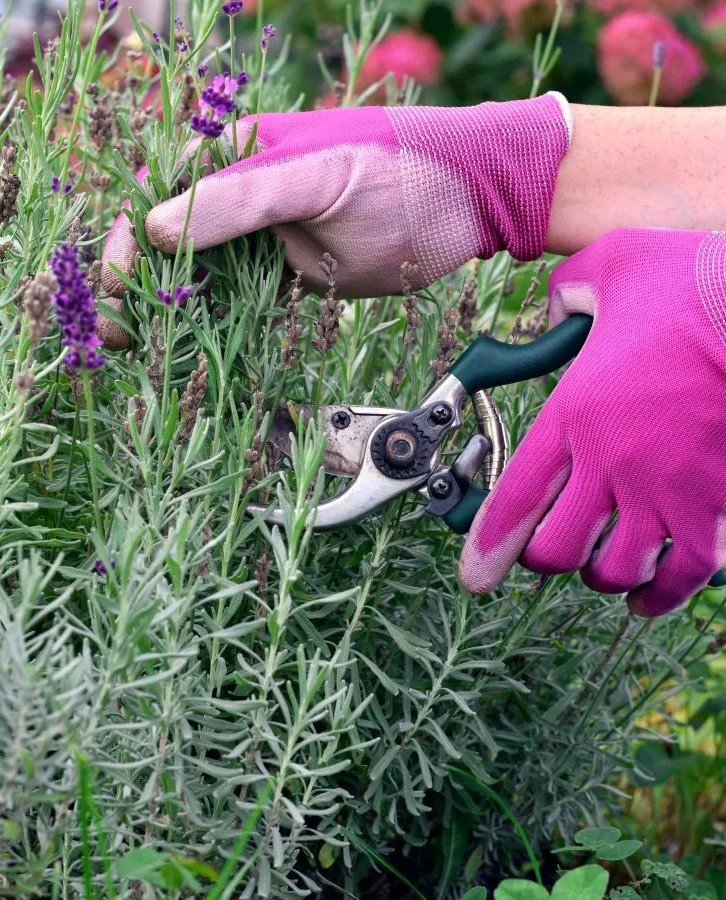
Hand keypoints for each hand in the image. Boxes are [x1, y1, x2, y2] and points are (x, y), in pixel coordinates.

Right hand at [98, 94, 571, 348]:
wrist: (475, 204)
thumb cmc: (401, 169)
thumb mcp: (316, 177)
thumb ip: (238, 201)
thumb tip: (155, 233)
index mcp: (234, 151)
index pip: (158, 194)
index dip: (129, 241)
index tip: (115, 288)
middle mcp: (238, 193)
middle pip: (164, 242)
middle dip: (135, 287)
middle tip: (114, 335)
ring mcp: (259, 236)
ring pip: (192, 276)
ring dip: (163, 314)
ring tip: (135, 351)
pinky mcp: (283, 273)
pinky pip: (232, 301)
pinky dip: (205, 327)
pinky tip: (181, 354)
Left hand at [460, 228, 725, 615]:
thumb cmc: (697, 282)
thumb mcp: (612, 266)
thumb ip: (571, 290)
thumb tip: (562, 301)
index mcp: (575, 413)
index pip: (516, 499)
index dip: (489, 545)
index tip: (476, 575)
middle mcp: (613, 463)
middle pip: (557, 549)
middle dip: (545, 557)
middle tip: (549, 547)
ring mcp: (668, 491)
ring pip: (616, 569)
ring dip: (602, 572)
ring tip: (601, 563)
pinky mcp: (718, 506)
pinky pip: (685, 575)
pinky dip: (663, 593)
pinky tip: (649, 595)